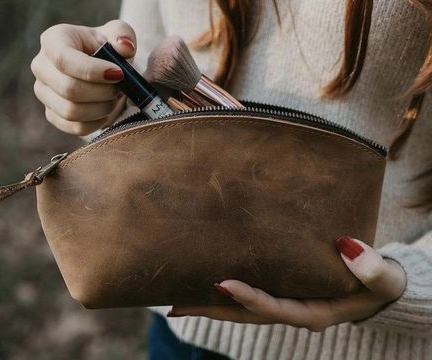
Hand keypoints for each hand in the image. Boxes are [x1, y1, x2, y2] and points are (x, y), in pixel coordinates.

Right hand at [31, 20, 136, 134]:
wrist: (104, 71)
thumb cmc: (109, 50)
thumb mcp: (118, 35)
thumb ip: (123, 35)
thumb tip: (125, 47)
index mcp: (53, 40)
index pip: (64, 59)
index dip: (92, 71)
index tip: (119, 73)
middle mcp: (41, 66)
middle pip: (69, 89)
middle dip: (102, 92)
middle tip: (120, 88)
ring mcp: (43, 93)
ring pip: (71, 111)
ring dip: (102, 108)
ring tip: (115, 97)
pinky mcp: (52, 115)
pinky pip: (75, 127)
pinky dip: (97, 122)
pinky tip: (107, 109)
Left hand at [168, 236, 406, 331]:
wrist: (377, 287)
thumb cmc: (380, 283)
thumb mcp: (383, 278)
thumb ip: (371, 268)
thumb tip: (347, 245)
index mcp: (314, 312)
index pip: (275, 308)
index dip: (248, 298)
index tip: (221, 283)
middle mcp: (294, 311)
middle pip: (246, 313)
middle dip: (212, 309)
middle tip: (175, 305)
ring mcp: (286, 302)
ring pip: (243, 307)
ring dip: (212, 302)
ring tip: (177, 297)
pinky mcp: (284, 290)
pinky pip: (251, 292)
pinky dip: (228, 291)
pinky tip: (206, 280)